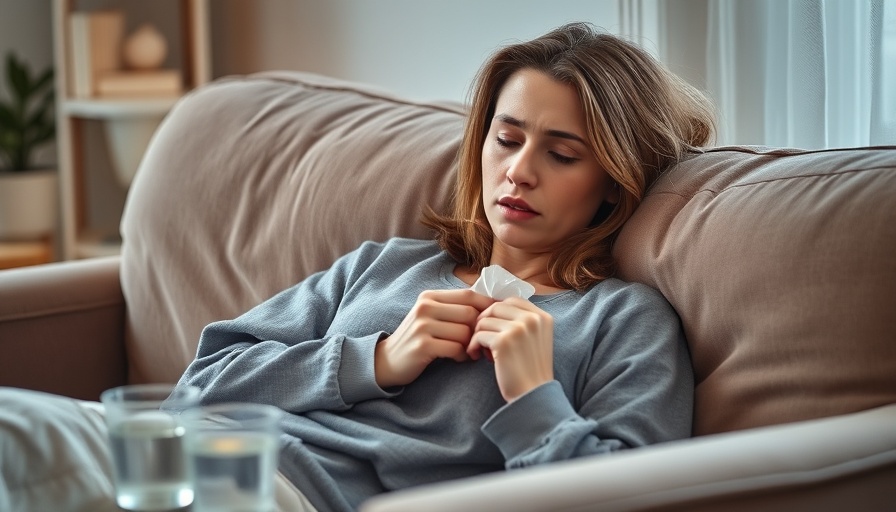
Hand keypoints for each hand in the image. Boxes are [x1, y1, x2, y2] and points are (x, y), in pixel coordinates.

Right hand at [375, 289, 494, 387]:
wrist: (388, 360)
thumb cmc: (418, 338)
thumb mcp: (432, 316)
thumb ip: (455, 308)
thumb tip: (492, 305)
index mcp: (430, 296)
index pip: (469, 294)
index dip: (487, 306)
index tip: (497, 318)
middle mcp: (425, 307)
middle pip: (470, 314)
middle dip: (479, 330)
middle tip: (479, 342)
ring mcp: (422, 326)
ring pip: (464, 332)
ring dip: (471, 345)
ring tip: (467, 351)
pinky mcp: (422, 345)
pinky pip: (455, 348)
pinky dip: (461, 355)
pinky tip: (457, 358)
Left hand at [467, 297, 553, 401]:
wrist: (532, 396)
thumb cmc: (529, 371)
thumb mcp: (534, 340)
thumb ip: (521, 322)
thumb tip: (492, 307)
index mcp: (542, 317)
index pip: (511, 300)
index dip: (496, 312)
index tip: (491, 328)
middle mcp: (533, 319)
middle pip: (495, 307)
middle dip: (484, 322)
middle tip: (482, 340)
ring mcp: (519, 328)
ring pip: (484, 320)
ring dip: (478, 335)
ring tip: (482, 352)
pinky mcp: (504, 341)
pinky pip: (478, 335)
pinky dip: (474, 346)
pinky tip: (478, 357)